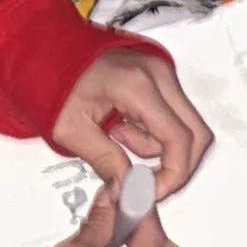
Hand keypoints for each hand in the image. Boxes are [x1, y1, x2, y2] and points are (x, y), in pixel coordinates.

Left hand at [53, 43, 213, 195]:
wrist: (49, 54)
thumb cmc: (53, 82)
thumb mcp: (71, 130)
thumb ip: (105, 161)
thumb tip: (130, 190)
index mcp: (136, 85)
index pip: (179, 138)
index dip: (173, 174)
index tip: (152, 193)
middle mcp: (159, 75)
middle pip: (197, 134)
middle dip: (176, 166)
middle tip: (145, 183)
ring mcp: (165, 73)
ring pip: (188, 129)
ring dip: (158, 148)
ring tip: (117, 137)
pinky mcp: (162, 78)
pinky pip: (176, 118)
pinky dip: (156, 135)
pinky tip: (124, 127)